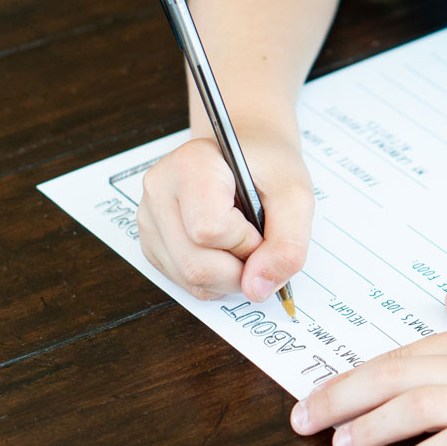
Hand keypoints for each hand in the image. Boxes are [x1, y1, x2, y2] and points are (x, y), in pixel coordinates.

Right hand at [137, 134, 313, 301]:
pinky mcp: (152, 242)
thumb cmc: (269, 168)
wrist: (248, 155)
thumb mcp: (296, 195)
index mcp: (190, 164)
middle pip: (195, 265)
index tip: (261, 226)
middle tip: (258, 243)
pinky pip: (183, 283)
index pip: (210, 230)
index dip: (246, 242)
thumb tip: (257, 289)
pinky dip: (215, 279)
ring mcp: (150, 218)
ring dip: (229, 277)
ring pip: (188, 279)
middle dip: (240, 269)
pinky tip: (226, 252)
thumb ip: (288, 243)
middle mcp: (160, 190)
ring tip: (243, 244)